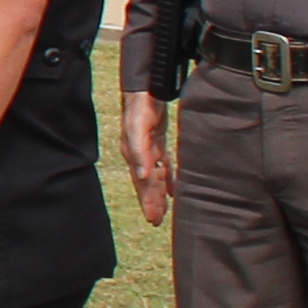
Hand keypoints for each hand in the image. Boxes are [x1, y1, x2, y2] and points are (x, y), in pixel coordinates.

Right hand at [124, 91, 176, 226]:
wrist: (145, 87)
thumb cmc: (139, 107)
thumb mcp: (137, 128)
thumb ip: (140, 152)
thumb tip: (144, 176)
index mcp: (134, 154)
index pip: (142, 182)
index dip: (147, 200)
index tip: (152, 219)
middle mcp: (140, 154)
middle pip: (147, 182)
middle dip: (152, 201)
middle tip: (156, 221)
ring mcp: (148, 147)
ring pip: (155, 175)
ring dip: (159, 192)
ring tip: (163, 210)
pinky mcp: (156, 140)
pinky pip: (163, 163)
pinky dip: (168, 176)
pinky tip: (174, 188)